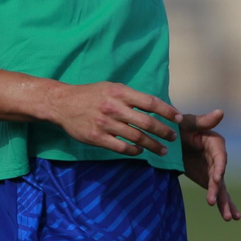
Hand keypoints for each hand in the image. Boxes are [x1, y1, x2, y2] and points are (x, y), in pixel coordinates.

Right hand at [41, 82, 180, 157]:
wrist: (62, 103)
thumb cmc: (90, 94)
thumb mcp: (111, 88)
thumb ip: (130, 96)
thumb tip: (153, 106)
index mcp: (120, 92)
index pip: (150, 102)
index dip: (167, 111)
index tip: (178, 119)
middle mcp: (114, 107)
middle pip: (147, 122)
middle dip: (164, 131)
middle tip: (173, 137)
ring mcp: (105, 123)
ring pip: (136, 137)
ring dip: (153, 145)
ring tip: (162, 150)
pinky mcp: (97, 137)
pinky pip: (121, 147)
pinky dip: (134, 151)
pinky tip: (140, 152)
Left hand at [181, 109, 240, 221]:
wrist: (172, 137)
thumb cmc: (180, 125)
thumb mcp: (189, 122)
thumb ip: (204, 121)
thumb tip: (221, 112)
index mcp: (215, 143)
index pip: (220, 157)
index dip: (218, 168)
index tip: (216, 179)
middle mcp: (218, 158)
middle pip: (220, 175)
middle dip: (218, 189)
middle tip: (214, 201)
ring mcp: (214, 171)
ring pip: (221, 188)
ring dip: (223, 202)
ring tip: (228, 218)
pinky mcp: (208, 180)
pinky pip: (216, 193)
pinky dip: (221, 204)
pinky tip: (229, 217)